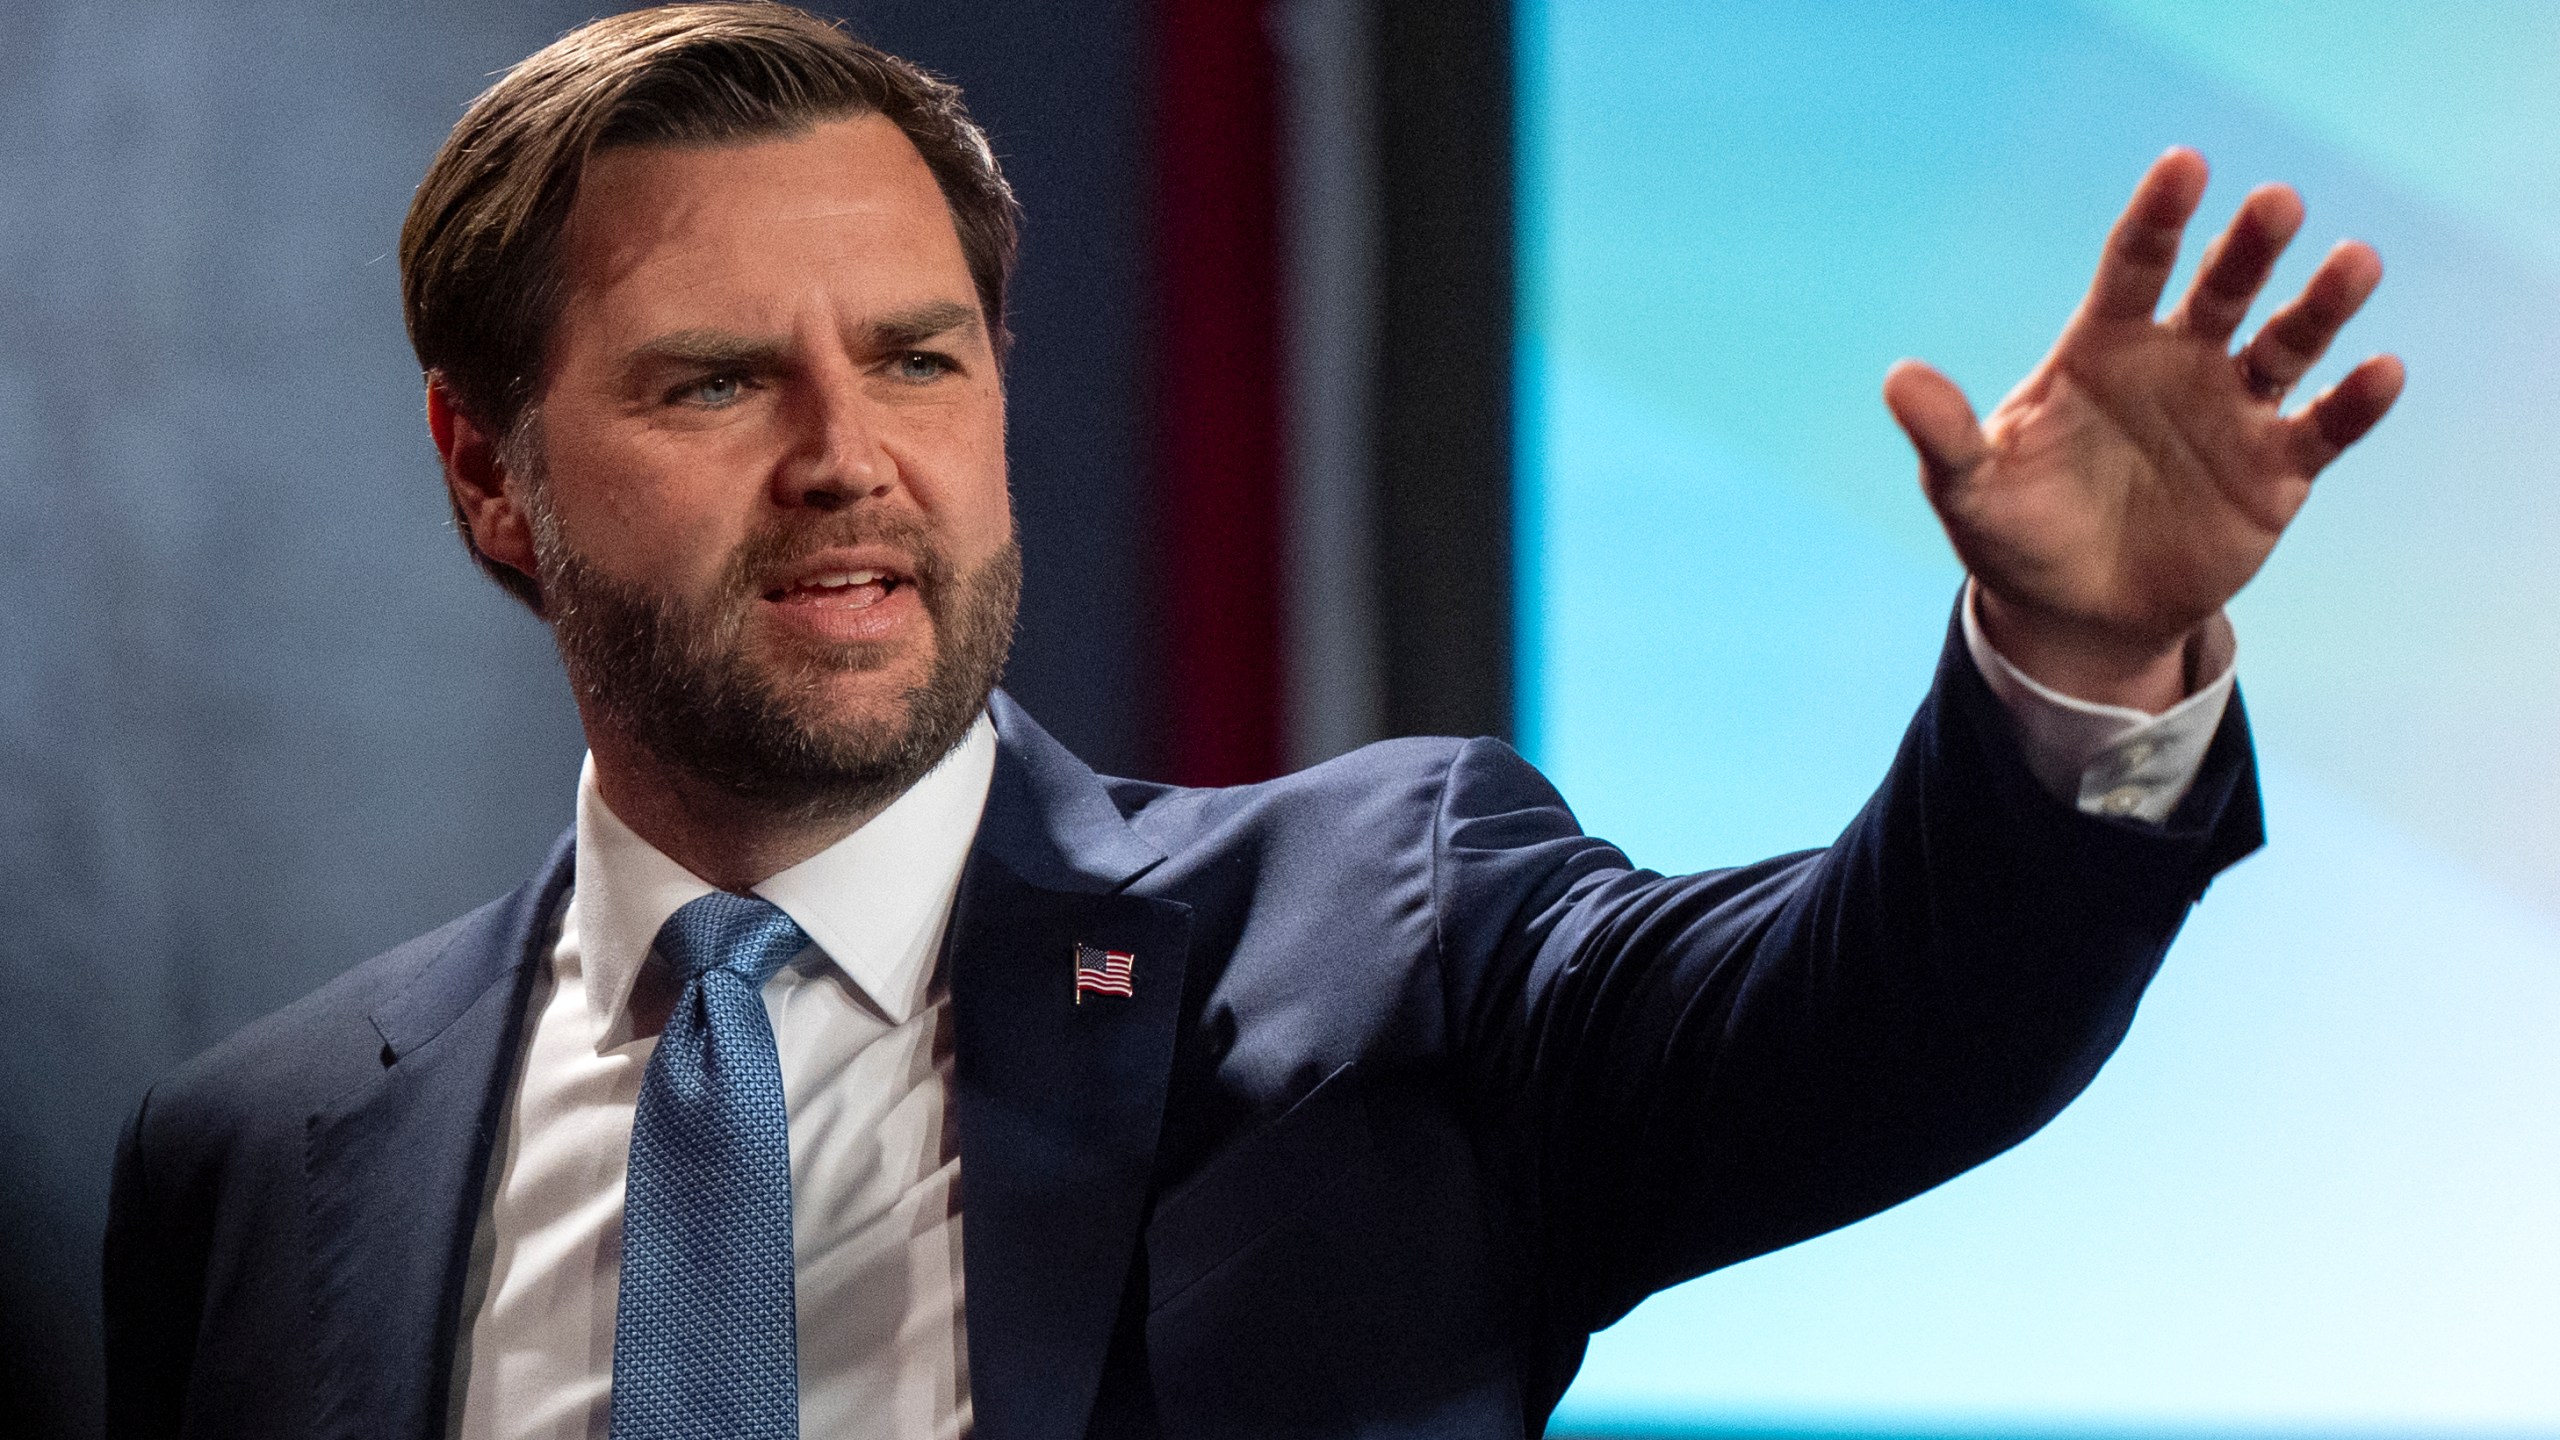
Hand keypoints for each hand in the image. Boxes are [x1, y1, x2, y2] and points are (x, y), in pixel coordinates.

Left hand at [1884, 148, 2403, 711]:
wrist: (2072, 614)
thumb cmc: (2016, 531)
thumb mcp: (1967, 487)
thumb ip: (1944, 433)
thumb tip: (1897, 379)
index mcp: (2103, 348)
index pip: (2134, 266)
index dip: (2158, 217)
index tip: (2183, 165)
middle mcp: (2178, 363)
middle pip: (2221, 290)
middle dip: (2249, 248)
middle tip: (2276, 205)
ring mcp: (2232, 412)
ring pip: (2287, 344)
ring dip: (2322, 306)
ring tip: (2354, 263)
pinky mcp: (2276, 471)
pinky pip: (2322, 428)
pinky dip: (2354, 402)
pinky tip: (2382, 372)